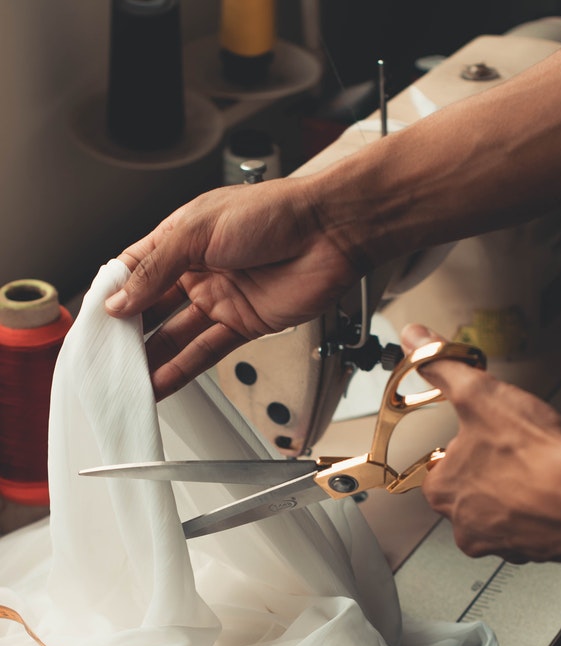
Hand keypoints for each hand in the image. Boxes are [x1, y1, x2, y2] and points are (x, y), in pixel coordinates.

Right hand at [105, 178, 359, 399]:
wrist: (330, 232)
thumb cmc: (275, 212)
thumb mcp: (198, 230)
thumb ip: (156, 268)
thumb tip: (120, 299)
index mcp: (183, 237)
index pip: (136, 269)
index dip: (114, 294)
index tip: (95, 318)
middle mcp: (199, 268)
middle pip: (153, 307)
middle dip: (129, 332)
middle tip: (107, 355)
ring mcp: (221, 297)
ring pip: (177, 334)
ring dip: (152, 356)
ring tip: (127, 377)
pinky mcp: (244, 323)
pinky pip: (207, 351)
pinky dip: (183, 368)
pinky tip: (162, 381)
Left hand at [401, 324, 560, 563]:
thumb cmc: (535, 458)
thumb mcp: (478, 394)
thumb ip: (443, 367)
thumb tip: (416, 341)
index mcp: (443, 492)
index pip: (441, 463)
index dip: (470, 440)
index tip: (488, 432)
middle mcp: (466, 526)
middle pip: (479, 481)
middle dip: (503, 458)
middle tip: (524, 443)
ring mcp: (501, 542)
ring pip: (510, 499)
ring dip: (528, 477)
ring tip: (546, 458)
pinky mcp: (535, 550)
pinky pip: (537, 518)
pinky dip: (549, 497)